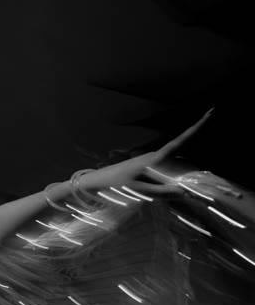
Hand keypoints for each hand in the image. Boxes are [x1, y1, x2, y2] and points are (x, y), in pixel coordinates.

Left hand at [80, 109, 212, 196]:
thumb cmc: (114, 186)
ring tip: (181, 184)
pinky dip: (170, 179)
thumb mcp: (139, 192)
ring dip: (180, 174)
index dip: (196, 127)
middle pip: (181, 158)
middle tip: (201, 152)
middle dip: (192, 164)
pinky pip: (164, 173)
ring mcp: (148, 163)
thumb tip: (187, 191)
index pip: (180, 142)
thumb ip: (163, 193)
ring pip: (172, 168)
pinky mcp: (144, 169)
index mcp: (154, 159)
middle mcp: (153, 158)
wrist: (93, 184)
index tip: (210, 112)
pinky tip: (169, 188)